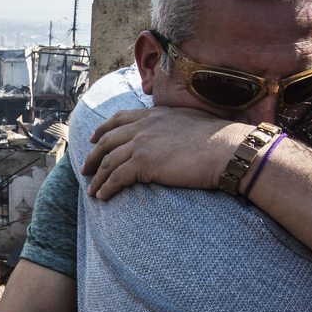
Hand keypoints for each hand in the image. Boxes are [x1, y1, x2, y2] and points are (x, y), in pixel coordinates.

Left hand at [82, 107, 251, 198]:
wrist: (227, 149)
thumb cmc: (218, 139)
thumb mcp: (190, 121)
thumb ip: (173, 124)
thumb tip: (171, 133)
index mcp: (154, 114)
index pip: (120, 118)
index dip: (103, 129)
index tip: (94, 139)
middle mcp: (144, 125)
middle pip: (108, 140)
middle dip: (94, 156)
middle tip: (85, 169)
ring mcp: (142, 143)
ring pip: (109, 161)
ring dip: (98, 177)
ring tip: (91, 190)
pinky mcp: (144, 162)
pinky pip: (116, 177)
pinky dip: (107, 187)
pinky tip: (103, 196)